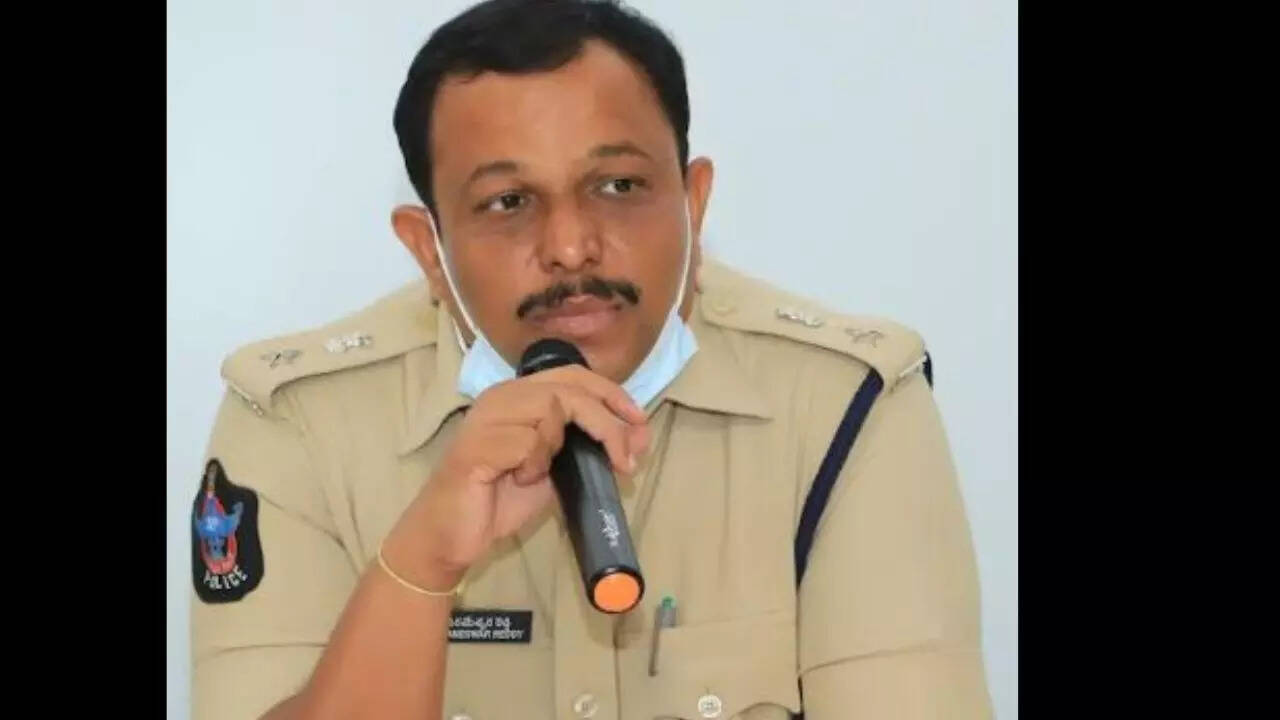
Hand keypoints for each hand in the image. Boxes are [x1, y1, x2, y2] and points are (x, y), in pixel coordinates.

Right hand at [383, 365, 649, 589]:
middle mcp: (500, 397)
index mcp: (518, 396)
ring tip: (538, 474)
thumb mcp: (556, 470)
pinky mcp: (477, 444)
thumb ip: (590, 449)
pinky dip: (534, 465)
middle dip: (607, 422)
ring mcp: (486, 418)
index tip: (640, 421)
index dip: (611, 393)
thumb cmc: (498, 500)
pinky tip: (517, 480)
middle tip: (626, 459)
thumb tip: (640, 436)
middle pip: (569, 389)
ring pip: (549, 410)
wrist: (451, 535)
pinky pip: (527, 443)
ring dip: (559, 447)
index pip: (573, 375)